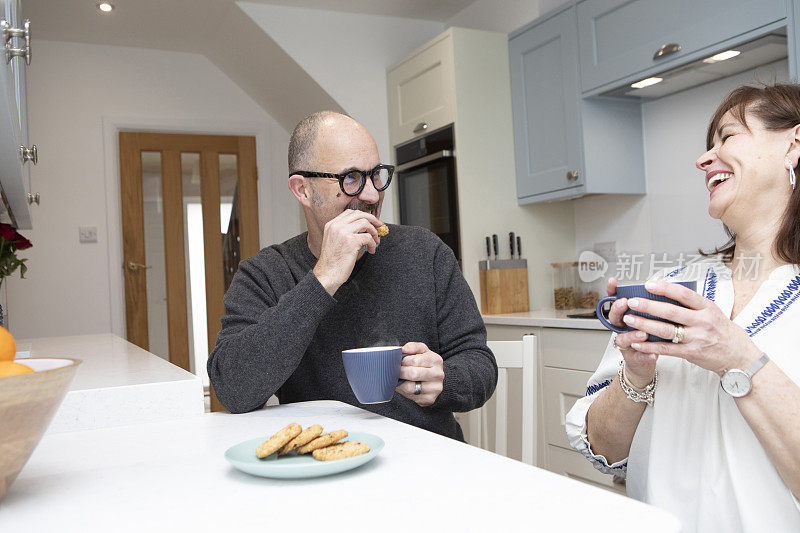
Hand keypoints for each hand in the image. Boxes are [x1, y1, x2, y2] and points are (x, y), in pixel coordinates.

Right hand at [313, 209, 382, 294]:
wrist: (327, 273)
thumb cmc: (333, 261)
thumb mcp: (335, 241)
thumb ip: (345, 232)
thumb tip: (363, 228)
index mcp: (331, 225)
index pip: (350, 212)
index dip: (363, 215)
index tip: (371, 221)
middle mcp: (336, 226)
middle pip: (359, 214)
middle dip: (372, 219)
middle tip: (379, 226)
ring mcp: (343, 232)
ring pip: (365, 223)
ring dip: (374, 232)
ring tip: (375, 241)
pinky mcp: (351, 241)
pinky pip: (368, 237)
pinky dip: (373, 243)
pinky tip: (372, 250)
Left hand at [396, 342, 444, 406]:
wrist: (433, 380)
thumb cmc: (424, 364)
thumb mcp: (421, 351)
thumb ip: (413, 347)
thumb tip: (403, 349)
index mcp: (436, 360)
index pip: (414, 360)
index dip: (402, 361)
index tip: (397, 362)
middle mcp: (438, 374)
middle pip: (412, 374)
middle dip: (400, 372)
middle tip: (394, 371)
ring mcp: (435, 388)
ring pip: (410, 387)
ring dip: (400, 383)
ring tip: (398, 378)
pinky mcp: (430, 399)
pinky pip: (411, 396)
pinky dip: (404, 392)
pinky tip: (405, 386)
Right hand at [606, 278, 657, 387]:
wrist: (644, 360)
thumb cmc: (648, 335)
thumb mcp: (648, 317)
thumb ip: (651, 305)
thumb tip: (663, 287)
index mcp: (626, 315)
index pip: (615, 301)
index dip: (612, 291)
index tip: (613, 282)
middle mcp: (622, 328)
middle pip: (614, 317)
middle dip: (618, 309)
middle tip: (625, 303)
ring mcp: (626, 343)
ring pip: (623, 338)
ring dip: (632, 335)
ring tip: (642, 333)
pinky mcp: (633, 358)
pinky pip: (638, 356)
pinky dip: (645, 355)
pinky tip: (653, 354)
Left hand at [621, 280, 761, 373]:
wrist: (741, 357)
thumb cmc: (726, 333)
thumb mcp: (715, 313)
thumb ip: (695, 306)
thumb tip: (670, 294)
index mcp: (708, 308)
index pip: (684, 294)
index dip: (665, 288)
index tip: (649, 284)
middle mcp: (703, 322)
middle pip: (671, 312)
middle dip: (648, 306)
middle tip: (632, 302)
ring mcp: (697, 338)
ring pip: (666, 330)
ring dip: (644, 324)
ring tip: (629, 319)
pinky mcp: (692, 353)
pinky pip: (667, 349)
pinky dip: (650, 345)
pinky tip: (637, 342)